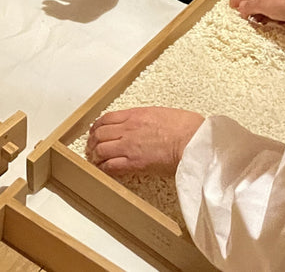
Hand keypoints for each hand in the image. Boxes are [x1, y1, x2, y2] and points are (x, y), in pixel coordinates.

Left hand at [86, 107, 204, 177]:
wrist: (192, 141)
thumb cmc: (186, 127)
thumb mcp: (162, 113)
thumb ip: (147, 117)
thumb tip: (146, 123)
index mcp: (135, 114)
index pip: (107, 118)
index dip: (97, 126)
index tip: (95, 131)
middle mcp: (128, 128)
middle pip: (100, 133)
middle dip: (93, 141)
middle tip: (92, 148)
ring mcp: (129, 146)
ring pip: (101, 149)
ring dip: (96, 155)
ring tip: (95, 160)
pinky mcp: (134, 163)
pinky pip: (111, 166)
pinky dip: (104, 168)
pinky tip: (104, 171)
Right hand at [230, 0, 284, 31]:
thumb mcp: (265, 4)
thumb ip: (251, 6)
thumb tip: (241, 8)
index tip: (232, 5)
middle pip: (260, 0)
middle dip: (250, 8)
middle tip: (242, 16)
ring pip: (269, 10)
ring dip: (261, 16)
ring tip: (254, 23)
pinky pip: (279, 18)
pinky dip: (273, 21)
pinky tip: (270, 26)